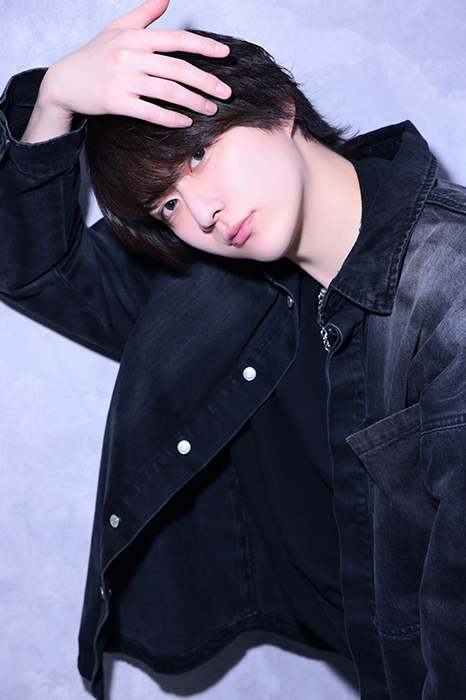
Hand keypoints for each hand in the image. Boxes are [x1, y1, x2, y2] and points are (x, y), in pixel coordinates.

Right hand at [22, 0, 231, 142]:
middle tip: (226, 92)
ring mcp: (123, 79)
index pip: (176, 39)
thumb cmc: (93, 56)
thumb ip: (144, 15)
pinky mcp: (117, 102)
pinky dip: (171, 118)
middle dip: (206, 81)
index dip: (203, 45)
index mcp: (134, 37)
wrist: (64, 82)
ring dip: (194, 102)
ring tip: (211, 109)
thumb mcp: (116, 29)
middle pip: (177, 68)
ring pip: (168, 91)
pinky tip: (185, 122)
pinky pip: (151, 111)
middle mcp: (130, 55)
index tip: (224, 53)